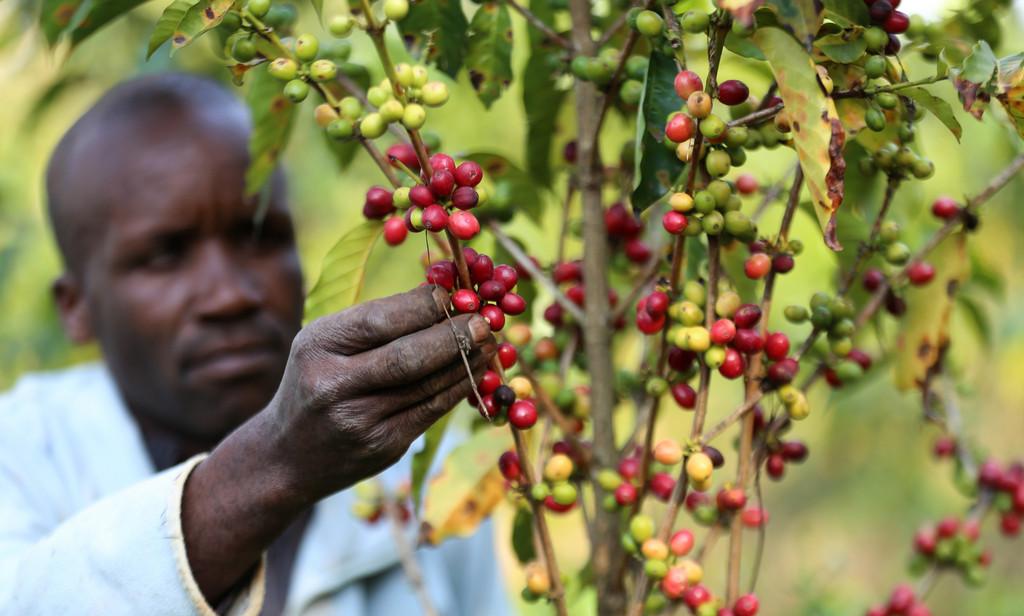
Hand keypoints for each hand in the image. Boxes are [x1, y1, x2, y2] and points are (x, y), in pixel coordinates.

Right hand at [181, 285, 494, 603]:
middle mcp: (333, 385)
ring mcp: (359, 421)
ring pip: (427, 385)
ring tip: (488, 341)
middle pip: (408, 356)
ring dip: (466, 360)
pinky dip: (460, 387)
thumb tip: (443, 292)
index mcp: (316, 346)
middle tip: (483, 320)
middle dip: (454, 335)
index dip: (425, 305)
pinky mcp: (384, 447)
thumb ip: (376, 321)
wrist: (287, 457)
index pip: (379, 320)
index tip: (455, 293)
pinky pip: (433, 410)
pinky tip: (477, 369)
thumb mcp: (326, 343)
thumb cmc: (316, 382)